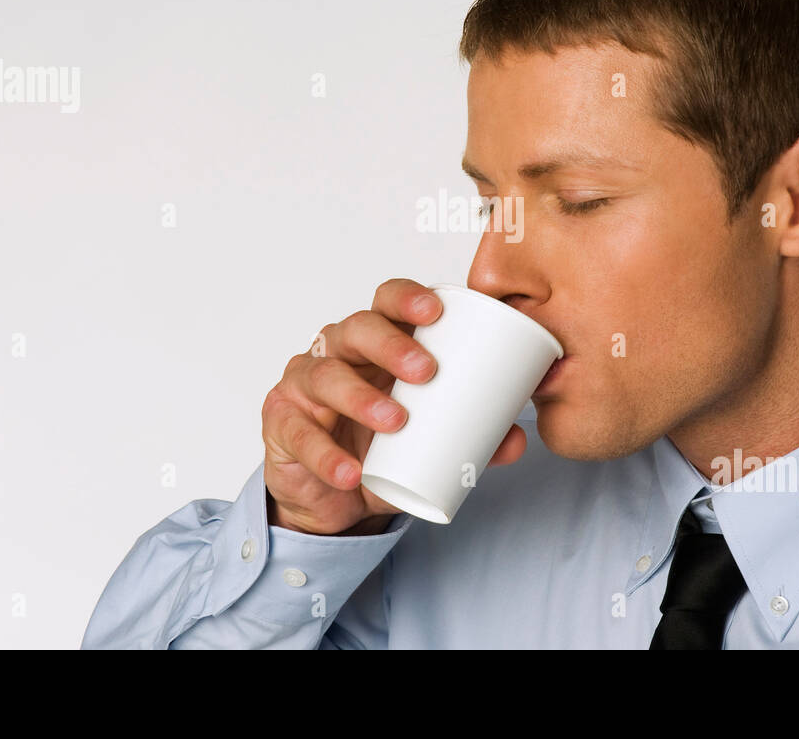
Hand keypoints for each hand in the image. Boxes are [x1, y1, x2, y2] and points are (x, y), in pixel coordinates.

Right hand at [261, 278, 527, 534]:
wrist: (334, 499)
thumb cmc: (381, 449)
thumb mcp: (427, 442)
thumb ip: (472, 437)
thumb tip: (516, 439)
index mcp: (377, 344)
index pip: (387, 302)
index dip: (408, 299)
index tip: (437, 312)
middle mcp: (337, 352)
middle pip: (357, 328)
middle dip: (392, 344)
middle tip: (426, 371)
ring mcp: (305, 386)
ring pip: (327, 375)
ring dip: (362, 397)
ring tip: (396, 422)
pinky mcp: (282, 424)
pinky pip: (300, 434)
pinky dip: (326, 455)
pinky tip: (350, 472)